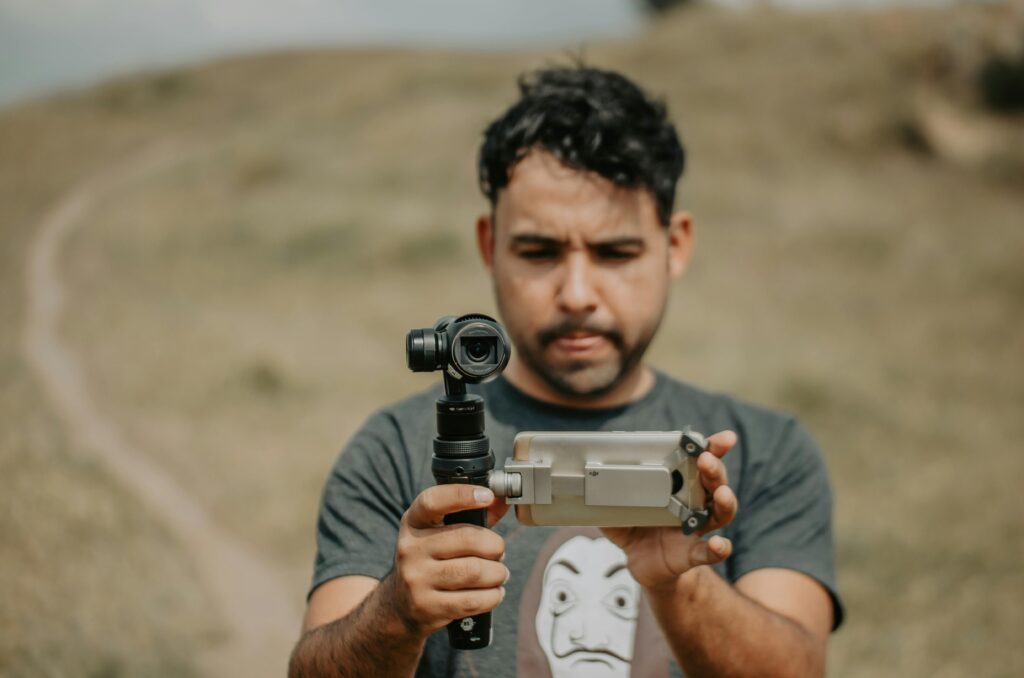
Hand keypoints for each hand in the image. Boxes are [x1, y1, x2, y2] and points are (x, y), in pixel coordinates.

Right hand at [386, 484, 510, 636]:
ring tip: (499, 573)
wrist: (399, 605)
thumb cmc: (431, 561)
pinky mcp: (427, 607)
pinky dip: (493, 596)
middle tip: (499, 552)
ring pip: (475, 571)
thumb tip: (502, 501)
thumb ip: (473, 516)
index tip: (487, 496)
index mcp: (413, 522)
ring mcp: (416, 579)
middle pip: (467, 539)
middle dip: (495, 546)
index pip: (433, 501)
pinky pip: (473, 600)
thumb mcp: (440, 533)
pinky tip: (494, 592)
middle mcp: (411, 548)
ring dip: (497, 573)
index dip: (462, 495)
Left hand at [600, 430, 738, 590]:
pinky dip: (717, 549)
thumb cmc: (636, 529)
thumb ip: (607, 494)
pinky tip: (720, 545)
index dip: (713, 448)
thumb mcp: (618, 508)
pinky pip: (709, 552)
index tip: (725, 438)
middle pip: (714, 482)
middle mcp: (694, 503)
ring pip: (720, 512)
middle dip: (714, 468)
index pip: (700, 462)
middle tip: (706, 459)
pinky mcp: (691, 553)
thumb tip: (589, 480)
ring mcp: (696, 528)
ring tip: (721, 494)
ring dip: (724, 501)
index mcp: (679, 486)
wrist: (642, 564)